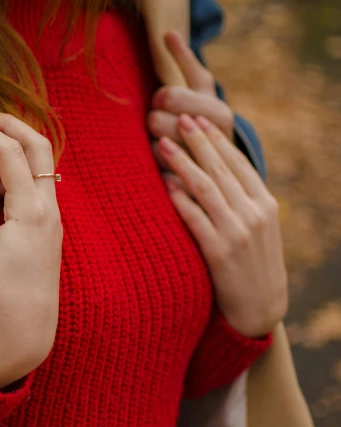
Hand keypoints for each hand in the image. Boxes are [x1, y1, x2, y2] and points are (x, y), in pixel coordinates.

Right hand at [0, 108, 62, 389]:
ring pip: (42, 163)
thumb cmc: (2, 298)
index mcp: (32, 210)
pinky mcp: (46, 229)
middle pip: (39, 146)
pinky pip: (39, 181)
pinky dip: (21, 163)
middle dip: (9, 124)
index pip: (11, 152)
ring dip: (17, 142)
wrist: (28, 334)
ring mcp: (51, 218)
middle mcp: (49, 208)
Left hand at [148, 30, 234, 168]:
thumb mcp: (200, 88)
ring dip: (153, 143)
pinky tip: (166, 163)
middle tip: (160, 121)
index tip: (163, 101)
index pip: (168, 95)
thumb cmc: (202, 118)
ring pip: (155, 146)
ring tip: (164, 142)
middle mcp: (213, 137)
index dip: (160, 98)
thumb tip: (167, 32)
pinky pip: (159, 172)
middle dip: (153, 118)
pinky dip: (158, 166)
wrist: (223, 165)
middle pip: (155, 121)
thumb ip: (184, 62)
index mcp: (217, 111)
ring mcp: (204, 161)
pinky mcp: (192, 184)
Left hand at [159, 114, 286, 338]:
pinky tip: (164, 183)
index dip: (215, 139)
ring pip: (206, 188)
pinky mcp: (219, 252)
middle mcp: (254, 213)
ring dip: (181, 163)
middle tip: (177, 118)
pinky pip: (196, 218)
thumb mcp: (254, 227)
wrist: (260, 308)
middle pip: (220, 169)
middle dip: (196, 141)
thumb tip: (209, 169)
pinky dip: (179, 199)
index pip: (237, 162)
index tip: (197, 118)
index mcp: (264, 203)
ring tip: (161, 143)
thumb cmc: (250, 263)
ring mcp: (237, 232)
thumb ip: (238, 199)